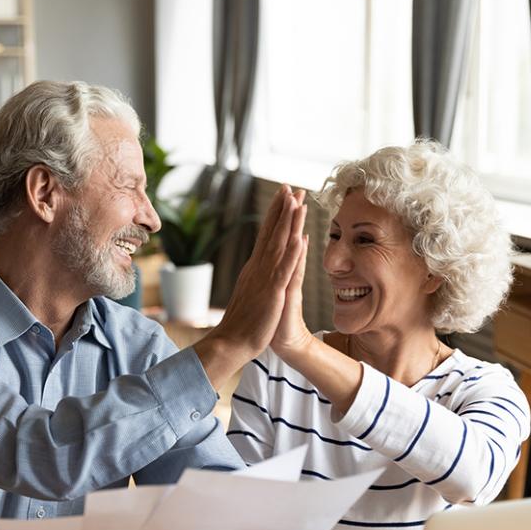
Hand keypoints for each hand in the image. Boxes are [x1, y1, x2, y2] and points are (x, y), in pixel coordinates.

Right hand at [193, 185, 306, 389]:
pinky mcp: (272, 292)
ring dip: (288, 222)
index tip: (284, 196)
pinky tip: (299, 238)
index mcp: (255, 268)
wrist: (231, 342)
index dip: (275, 214)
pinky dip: (291, 253)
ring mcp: (264, 278)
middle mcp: (258, 268)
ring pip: (278, 245)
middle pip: (271, 232)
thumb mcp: (251, 294)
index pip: (266, 235)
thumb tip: (259, 266)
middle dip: (282, 209)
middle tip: (290, 186)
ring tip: (297, 202)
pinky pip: (284, 269)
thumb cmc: (243, 323)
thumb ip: (256, 278)